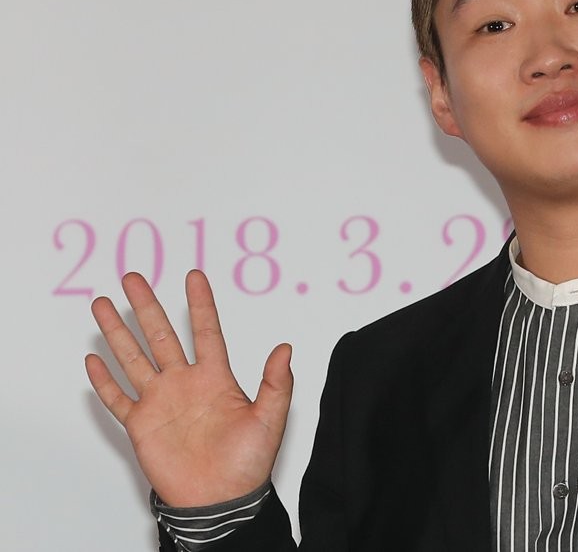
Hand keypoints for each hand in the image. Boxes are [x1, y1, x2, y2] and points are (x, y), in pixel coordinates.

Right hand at [86, 269, 292, 506]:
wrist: (219, 500)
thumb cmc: (248, 463)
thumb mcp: (269, 419)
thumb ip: (276, 383)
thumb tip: (286, 348)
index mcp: (216, 378)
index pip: (206, 332)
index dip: (201, 305)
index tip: (194, 276)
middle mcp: (185, 384)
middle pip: (160, 336)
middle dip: (146, 306)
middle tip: (133, 278)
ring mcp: (160, 402)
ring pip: (134, 359)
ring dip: (117, 333)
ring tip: (103, 305)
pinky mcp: (141, 425)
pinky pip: (119, 398)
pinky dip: (104, 381)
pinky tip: (93, 359)